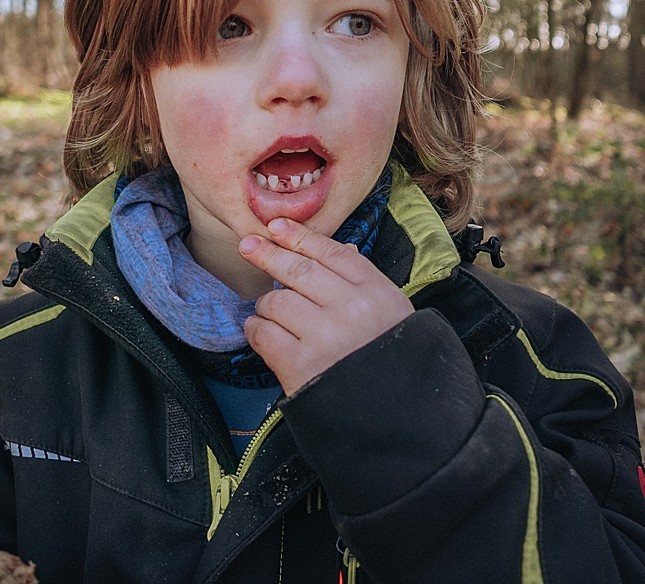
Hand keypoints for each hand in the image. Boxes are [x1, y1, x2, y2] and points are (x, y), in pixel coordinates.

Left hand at [239, 218, 414, 390]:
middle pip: (299, 270)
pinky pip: (263, 333)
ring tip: (273, 316)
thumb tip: (333, 250)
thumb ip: (363, 285)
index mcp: (379, 294)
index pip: (332, 254)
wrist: (396, 417)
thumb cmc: (393, 364)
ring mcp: (325, 336)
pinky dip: (257, 331)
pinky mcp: (300, 364)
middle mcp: (352, 309)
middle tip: (248, 245)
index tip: (278, 226)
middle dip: (269, 254)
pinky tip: (263, 334)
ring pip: (276, 301)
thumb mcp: (393, 316)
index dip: (301, 237)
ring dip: (267, 307)